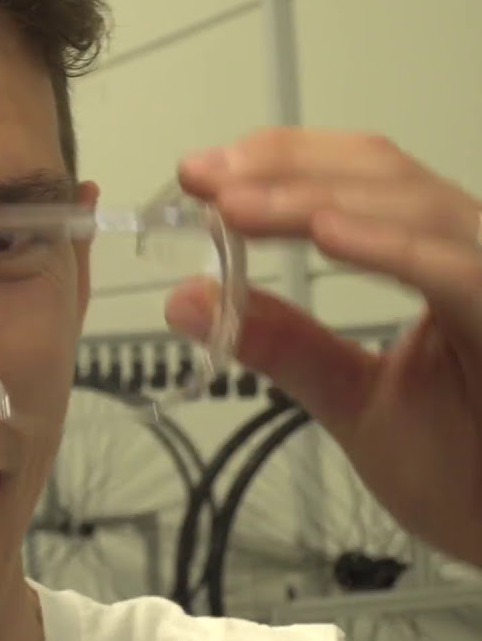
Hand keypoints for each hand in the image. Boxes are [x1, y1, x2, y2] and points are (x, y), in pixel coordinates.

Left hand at [168, 127, 481, 568]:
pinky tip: (324, 234)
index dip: (281, 163)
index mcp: (443, 263)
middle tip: (202, 177)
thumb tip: (188, 300)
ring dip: (312, 199)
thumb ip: (281, 345)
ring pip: (413, 205)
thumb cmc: (470, 476)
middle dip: (283, 167)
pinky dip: (390, 247)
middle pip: (381, 174)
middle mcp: (477, 257)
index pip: (363, 180)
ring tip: (236, 205)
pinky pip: (460, 271)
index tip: (200, 175)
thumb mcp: (353, 399)